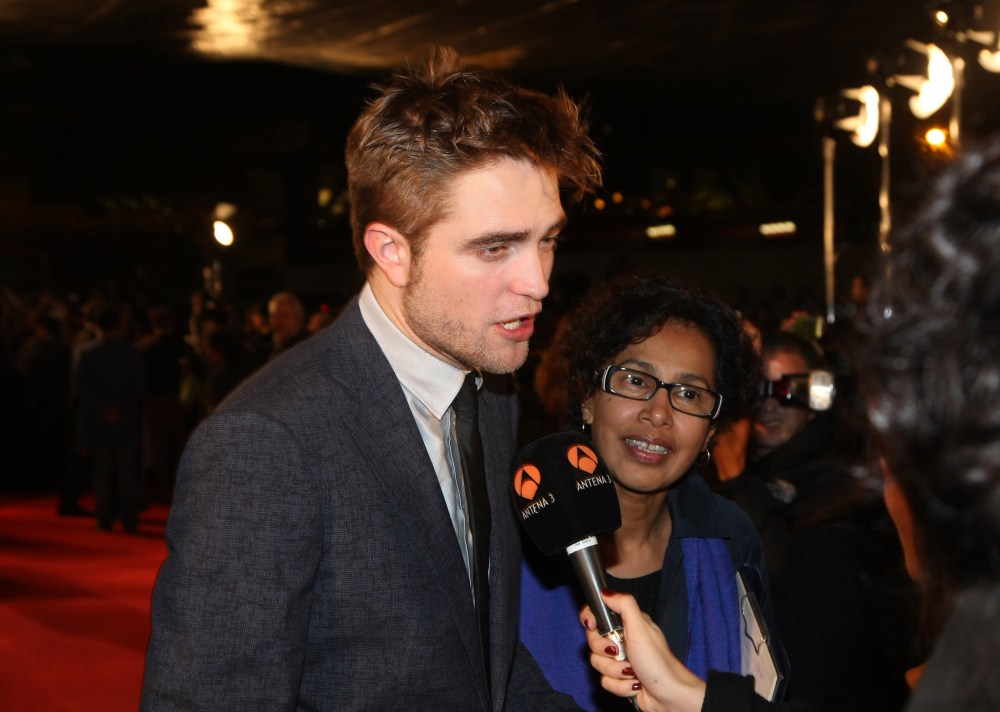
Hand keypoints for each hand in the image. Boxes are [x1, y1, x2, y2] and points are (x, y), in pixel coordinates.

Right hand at [580, 590, 706, 711]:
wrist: (669, 696)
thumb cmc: (658, 662)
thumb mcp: (641, 628)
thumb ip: (624, 605)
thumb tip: (605, 592)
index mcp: (627, 624)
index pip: (597, 615)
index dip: (591, 620)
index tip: (592, 626)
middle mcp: (622, 641)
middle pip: (593, 641)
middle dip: (606, 651)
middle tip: (621, 652)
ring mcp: (620, 661)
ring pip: (598, 663)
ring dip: (616, 671)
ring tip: (633, 672)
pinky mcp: (619, 680)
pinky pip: (605, 681)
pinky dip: (620, 686)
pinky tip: (634, 685)